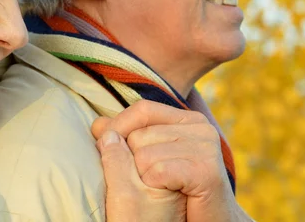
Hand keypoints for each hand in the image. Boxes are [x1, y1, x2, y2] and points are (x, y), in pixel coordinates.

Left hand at [92, 100, 253, 221]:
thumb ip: (128, 139)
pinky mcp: (206, 171)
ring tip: (162, 189)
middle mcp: (201, 127)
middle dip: (131, 161)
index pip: (142, 110)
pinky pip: (158, 172)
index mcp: (189, 119)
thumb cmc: (179, 192)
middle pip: (140, 135)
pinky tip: (169, 193)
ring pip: (144, 156)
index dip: (118, 126)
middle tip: (149, 180)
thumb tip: (97, 124)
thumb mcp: (152, 159)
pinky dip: (155, 186)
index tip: (101, 143)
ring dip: (144, 178)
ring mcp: (206, 147)